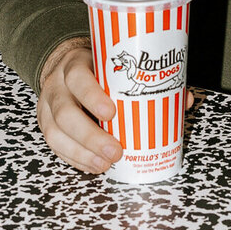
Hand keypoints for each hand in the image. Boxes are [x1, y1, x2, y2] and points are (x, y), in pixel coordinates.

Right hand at [37, 39, 198, 174]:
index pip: (78, 77)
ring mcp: (48, 107)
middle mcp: (57, 85)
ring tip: (105, 165)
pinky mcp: (46, 125)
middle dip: (91, 137)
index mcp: (76, 64)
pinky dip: (75, 159)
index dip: (92, 96)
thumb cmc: (97, 68)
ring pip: (56, 134)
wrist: (65, 67)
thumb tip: (184, 99)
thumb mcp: (115, 64)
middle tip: (115, 152)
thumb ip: (147, 80)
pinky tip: (93, 166)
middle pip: (65, 113)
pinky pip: (55, 147)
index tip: (112, 113)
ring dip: (82, 154)